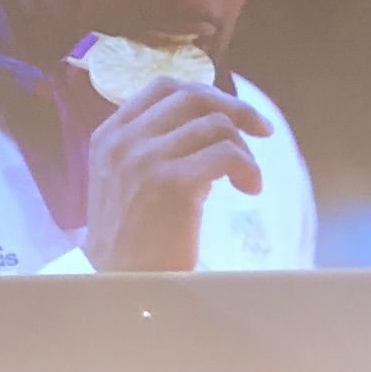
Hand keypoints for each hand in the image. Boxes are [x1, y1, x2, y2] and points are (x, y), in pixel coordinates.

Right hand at [79, 75, 272, 273]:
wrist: (119, 284)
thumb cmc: (130, 240)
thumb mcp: (127, 181)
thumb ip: (153, 148)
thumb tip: (209, 127)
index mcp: (110, 135)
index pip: (162, 87)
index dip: (203, 92)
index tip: (229, 111)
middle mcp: (124, 141)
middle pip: (193, 97)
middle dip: (236, 109)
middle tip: (261, 131)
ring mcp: (146, 159)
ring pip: (215, 125)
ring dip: (243, 148)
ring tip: (247, 179)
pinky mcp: (172, 183)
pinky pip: (226, 154)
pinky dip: (248, 168)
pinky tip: (249, 188)